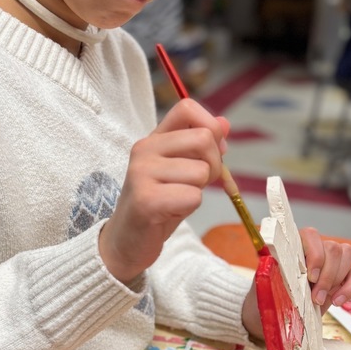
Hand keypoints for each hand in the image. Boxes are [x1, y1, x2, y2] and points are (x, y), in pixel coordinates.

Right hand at [99, 98, 229, 283]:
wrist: (126, 241)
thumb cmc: (157, 204)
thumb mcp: (180, 170)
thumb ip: (199, 147)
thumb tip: (224, 123)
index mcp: (153, 139)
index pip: (187, 108)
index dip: (210, 126)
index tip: (212, 151)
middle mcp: (144, 150)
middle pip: (204, 139)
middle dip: (214, 165)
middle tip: (196, 184)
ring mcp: (142, 173)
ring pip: (202, 172)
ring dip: (199, 191)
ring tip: (177, 200)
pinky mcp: (146, 200)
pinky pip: (193, 196)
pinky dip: (189, 208)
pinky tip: (170, 213)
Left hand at [240, 230, 350, 341]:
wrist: (278, 314)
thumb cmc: (271, 295)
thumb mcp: (269, 284)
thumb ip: (273, 273)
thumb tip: (270, 264)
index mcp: (296, 244)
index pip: (311, 235)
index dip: (315, 254)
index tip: (310, 277)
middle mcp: (316, 248)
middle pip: (334, 247)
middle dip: (327, 275)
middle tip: (315, 297)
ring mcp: (333, 261)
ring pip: (347, 254)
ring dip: (337, 280)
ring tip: (321, 300)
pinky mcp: (344, 276)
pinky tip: (338, 302)